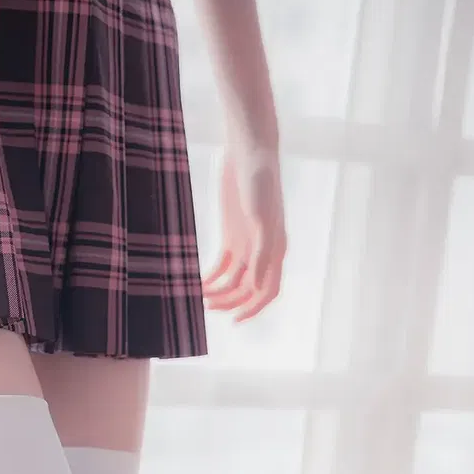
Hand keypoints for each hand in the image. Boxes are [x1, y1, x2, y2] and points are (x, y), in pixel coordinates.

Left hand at [201, 143, 285, 321]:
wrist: (249, 152)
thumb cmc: (260, 181)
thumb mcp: (261, 218)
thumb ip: (262, 252)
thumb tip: (259, 285)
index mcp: (276, 250)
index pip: (268, 290)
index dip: (253, 308)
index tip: (235, 320)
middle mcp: (264, 251)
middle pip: (248, 289)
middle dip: (229, 301)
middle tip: (207, 307)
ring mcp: (247, 244)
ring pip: (234, 280)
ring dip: (218, 292)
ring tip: (198, 296)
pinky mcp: (232, 235)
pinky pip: (223, 265)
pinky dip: (212, 277)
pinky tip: (198, 283)